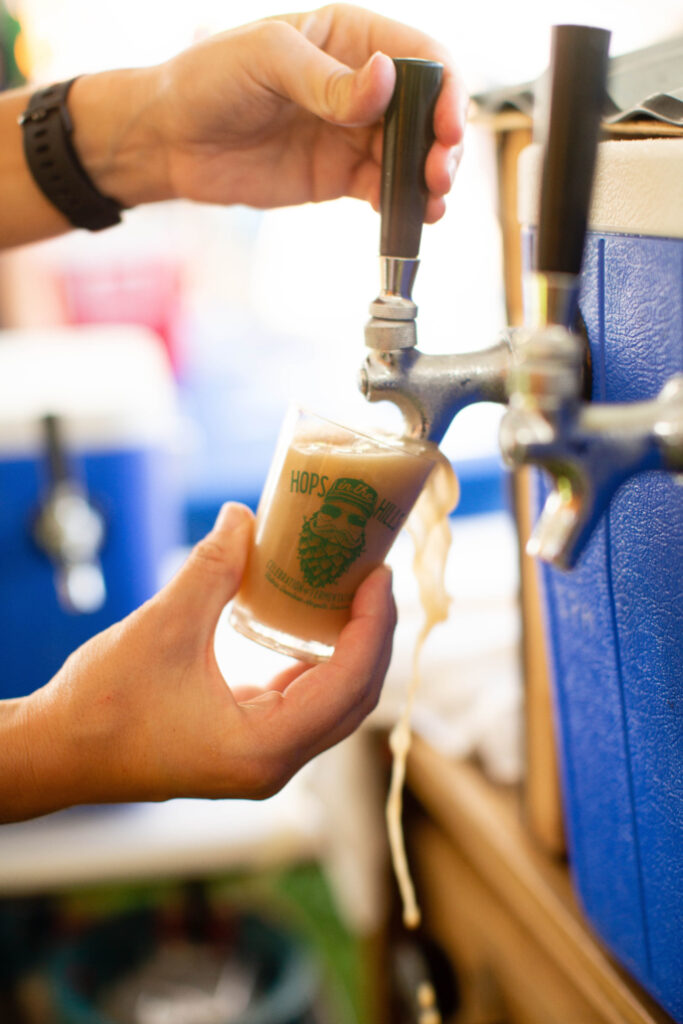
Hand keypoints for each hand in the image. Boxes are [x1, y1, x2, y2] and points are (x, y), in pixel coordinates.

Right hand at [6, 503, 395, 820]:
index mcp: (263, 749)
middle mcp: (273, 764)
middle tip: (374, 577)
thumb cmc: (101, 704)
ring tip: (355, 593)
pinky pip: (303, 704)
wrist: (58, 752)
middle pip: (354, 698)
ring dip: (350, 649)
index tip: (380, 576)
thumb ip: (211, 568)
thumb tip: (244, 515)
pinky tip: (316, 624)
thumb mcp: (163, 625)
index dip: (374, 626)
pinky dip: (319, 663)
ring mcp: (262, 759)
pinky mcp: (247, 745)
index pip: (349, 685)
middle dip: (372, 635)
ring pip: (333, 703)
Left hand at [74, 4, 466, 220]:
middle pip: (427, 110)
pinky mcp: (340, 176)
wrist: (171, 141)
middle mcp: (361, 84)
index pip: (421, 55)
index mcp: (350, 37)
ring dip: (431, 178)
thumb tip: (385, 80)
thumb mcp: (266, 61)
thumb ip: (327, 79)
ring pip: (412, 154)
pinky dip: (404, 204)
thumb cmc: (209, 80)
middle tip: (438, 173)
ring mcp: (353, 133)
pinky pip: (385, 189)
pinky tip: (413, 217)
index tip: (447, 126)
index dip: (446, 89)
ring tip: (433, 202)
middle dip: (444, 142)